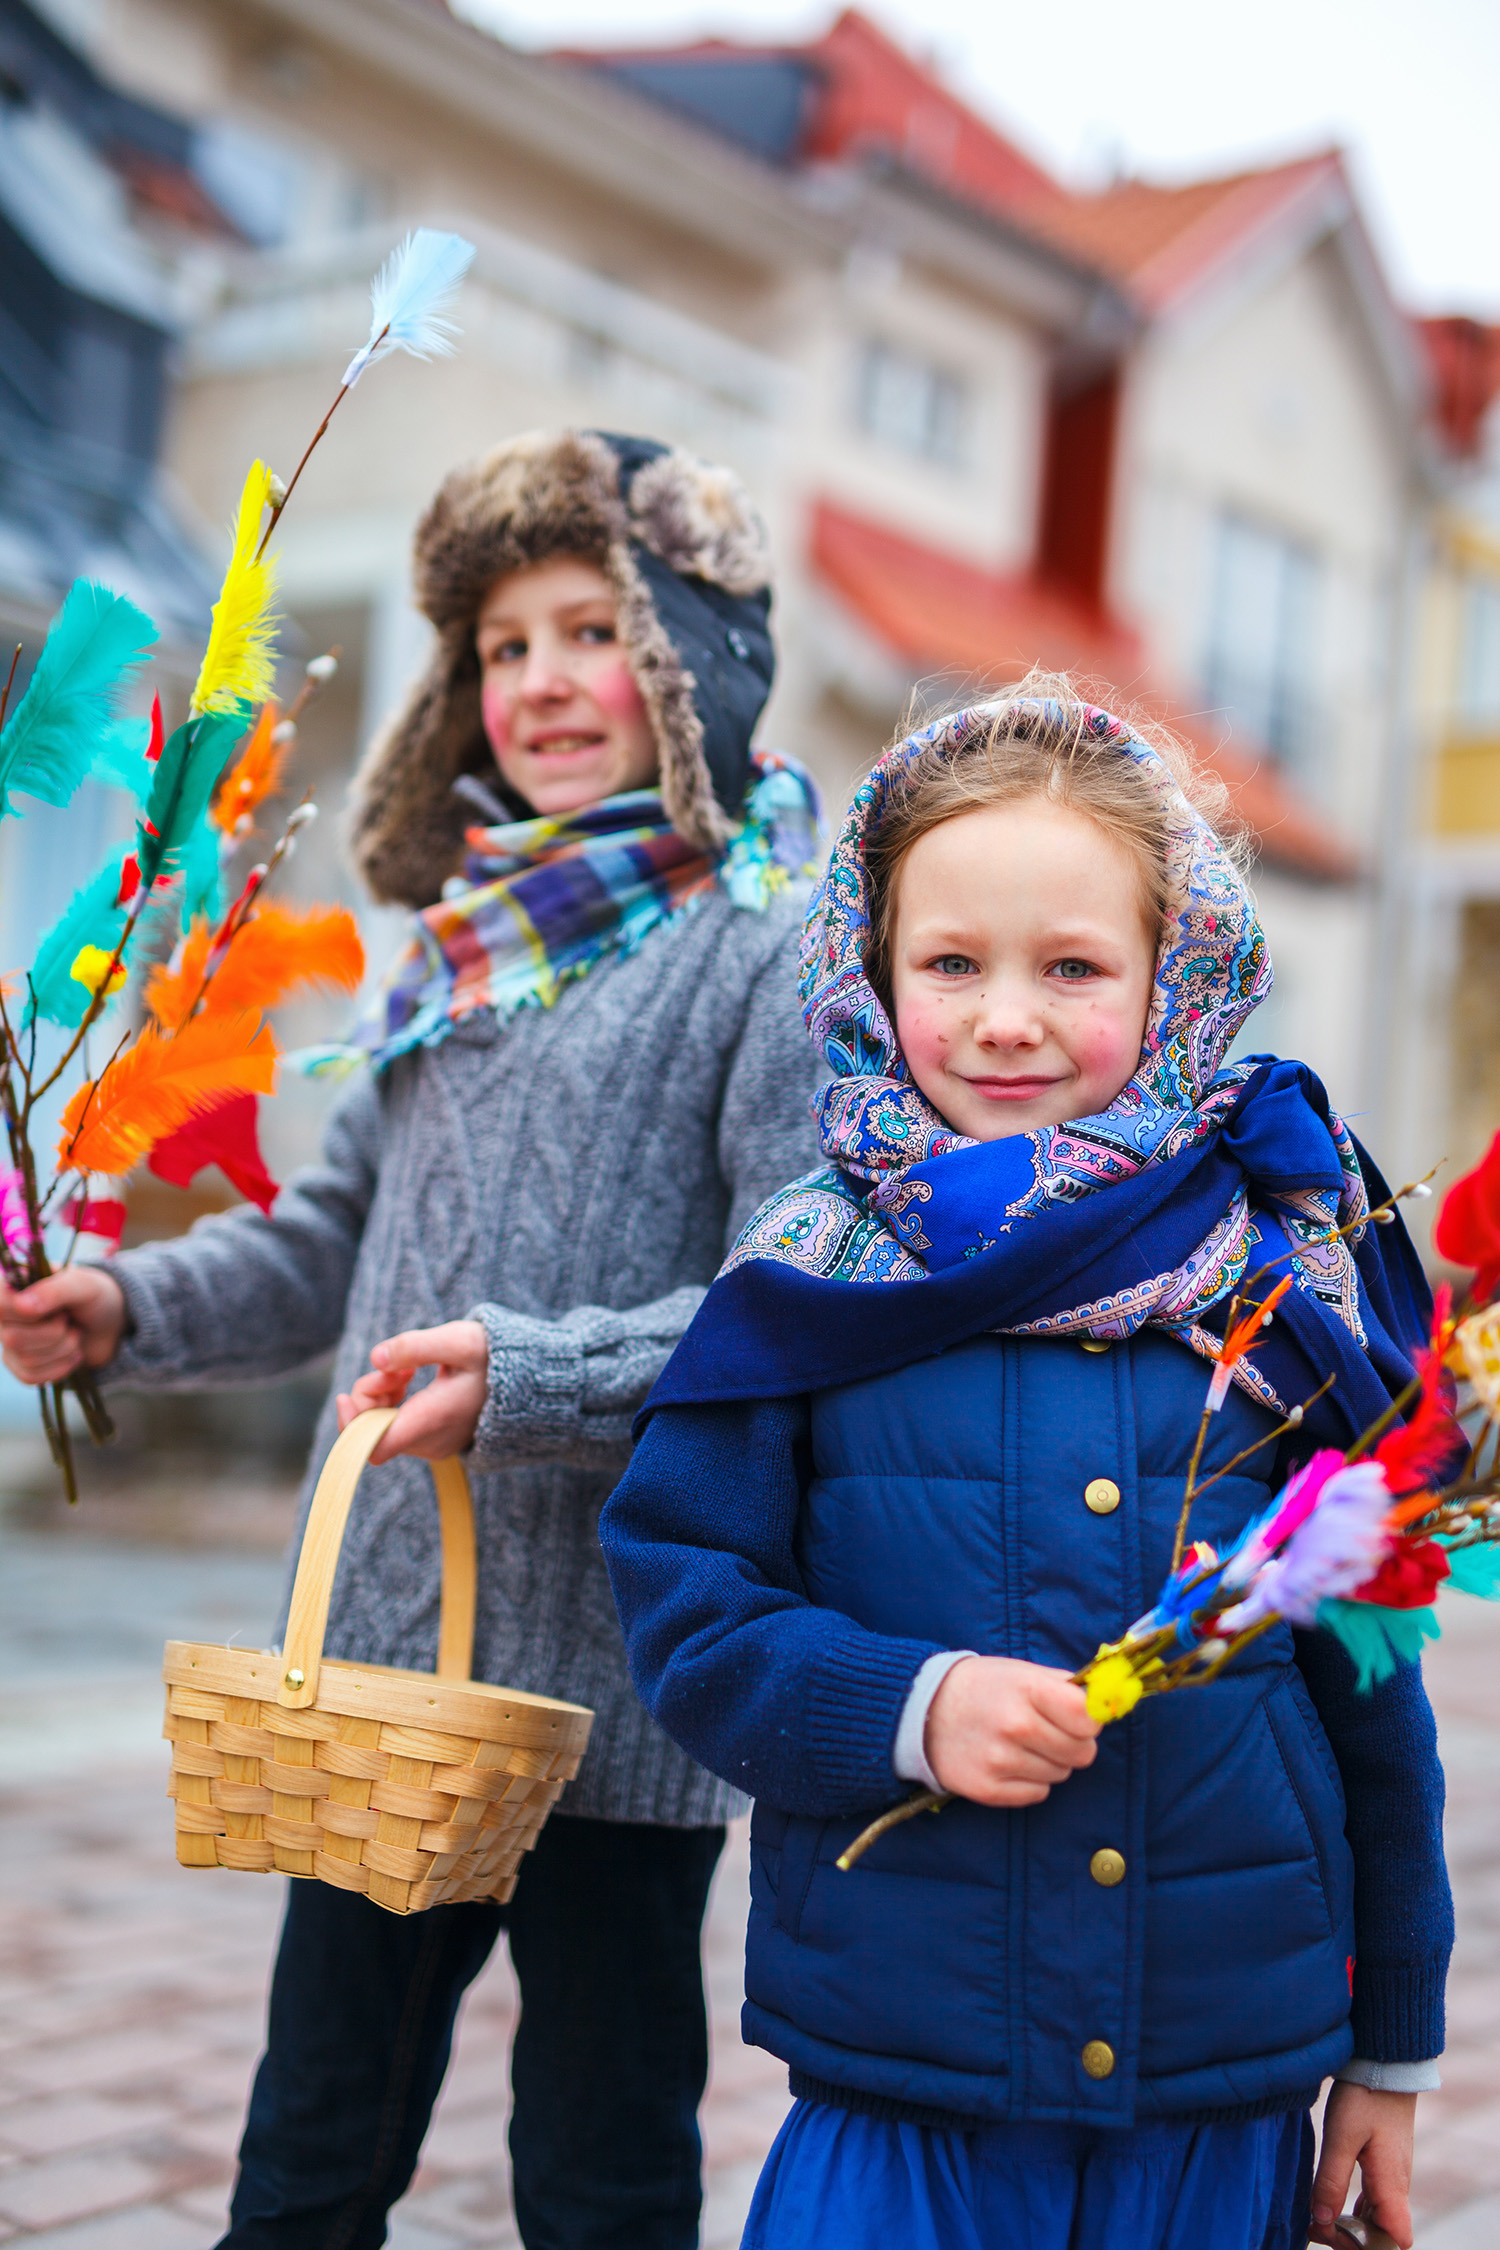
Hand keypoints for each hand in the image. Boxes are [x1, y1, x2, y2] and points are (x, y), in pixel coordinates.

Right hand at [0, 1266, 126, 1383]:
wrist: (109, 1325)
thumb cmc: (95, 1297)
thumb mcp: (84, 1286)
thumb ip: (54, 1290)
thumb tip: (21, 1305)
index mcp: (15, 1286)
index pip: (0, 1305)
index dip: (26, 1313)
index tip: (57, 1310)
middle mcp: (7, 1315)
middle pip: (12, 1338)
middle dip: (54, 1333)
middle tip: (70, 1320)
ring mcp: (11, 1341)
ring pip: (26, 1359)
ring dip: (63, 1348)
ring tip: (75, 1333)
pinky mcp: (21, 1364)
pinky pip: (30, 1376)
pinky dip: (60, 1367)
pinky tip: (73, 1354)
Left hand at [336, 1319, 487, 1463]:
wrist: (527, 1381)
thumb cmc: (493, 1359)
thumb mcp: (458, 1341)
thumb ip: (415, 1346)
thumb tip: (376, 1358)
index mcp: (432, 1420)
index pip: (374, 1446)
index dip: (351, 1424)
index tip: (345, 1394)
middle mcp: (429, 1442)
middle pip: (372, 1432)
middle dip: (369, 1395)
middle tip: (392, 1366)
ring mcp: (432, 1445)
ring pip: (382, 1428)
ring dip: (381, 1395)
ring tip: (405, 1368)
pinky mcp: (433, 1440)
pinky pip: (396, 1427)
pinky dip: (392, 1402)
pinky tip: (408, 1378)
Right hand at [924, 1654, 1099, 1805]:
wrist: (923, 1709)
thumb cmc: (983, 1687)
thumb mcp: (1021, 1672)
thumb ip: (1065, 1687)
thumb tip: (1105, 1703)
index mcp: (1027, 1690)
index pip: (1087, 1718)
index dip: (1089, 1719)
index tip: (1078, 1717)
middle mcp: (1015, 1726)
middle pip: (1081, 1753)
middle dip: (1073, 1743)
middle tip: (1049, 1730)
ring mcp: (1000, 1760)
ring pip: (1061, 1775)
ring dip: (1050, 1761)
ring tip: (1022, 1743)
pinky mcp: (988, 1789)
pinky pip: (1038, 1794)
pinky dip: (1031, 1781)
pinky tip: (1009, 1761)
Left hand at [1308, 2081, 1416, 2247]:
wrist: (1384, 2063)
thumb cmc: (1365, 2096)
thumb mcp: (1341, 2136)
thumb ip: (1332, 2180)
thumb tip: (1323, 2220)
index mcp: (1391, 2185)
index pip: (1394, 2240)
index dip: (1368, 2249)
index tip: (1334, 2234)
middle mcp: (1397, 2186)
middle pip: (1383, 2235)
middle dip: (1352, 2241)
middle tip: (1316, 2226)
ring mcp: (1392, 2176)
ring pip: (1377, 2218)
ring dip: (1352, 2227)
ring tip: (1317, 2218)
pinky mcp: (1385, 2165)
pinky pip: (1374, 2201)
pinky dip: (1354, 2210)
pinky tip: (1332, 2202)